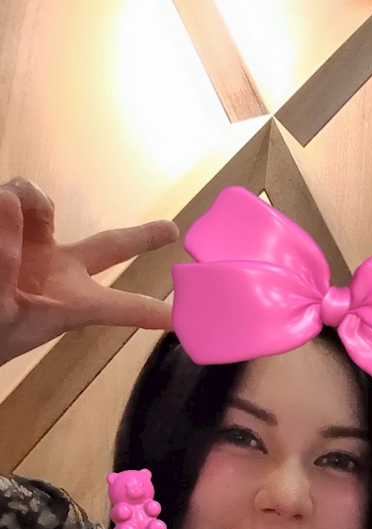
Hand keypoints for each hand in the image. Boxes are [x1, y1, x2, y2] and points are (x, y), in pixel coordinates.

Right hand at [0, 177, 177, 365]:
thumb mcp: (0, 309)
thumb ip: (5, 263)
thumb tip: (9, 204)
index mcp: (70, 303)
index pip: (121, 308)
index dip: (152, 312)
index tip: (187, 319)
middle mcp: (59, 271)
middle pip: (110, 247)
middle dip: (141, 237)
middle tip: (173, 230)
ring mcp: (33, 248)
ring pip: (41, 205)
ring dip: (27, 199)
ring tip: (2, 210)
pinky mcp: (6, 228)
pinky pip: (9, 200)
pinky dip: (2, 204)